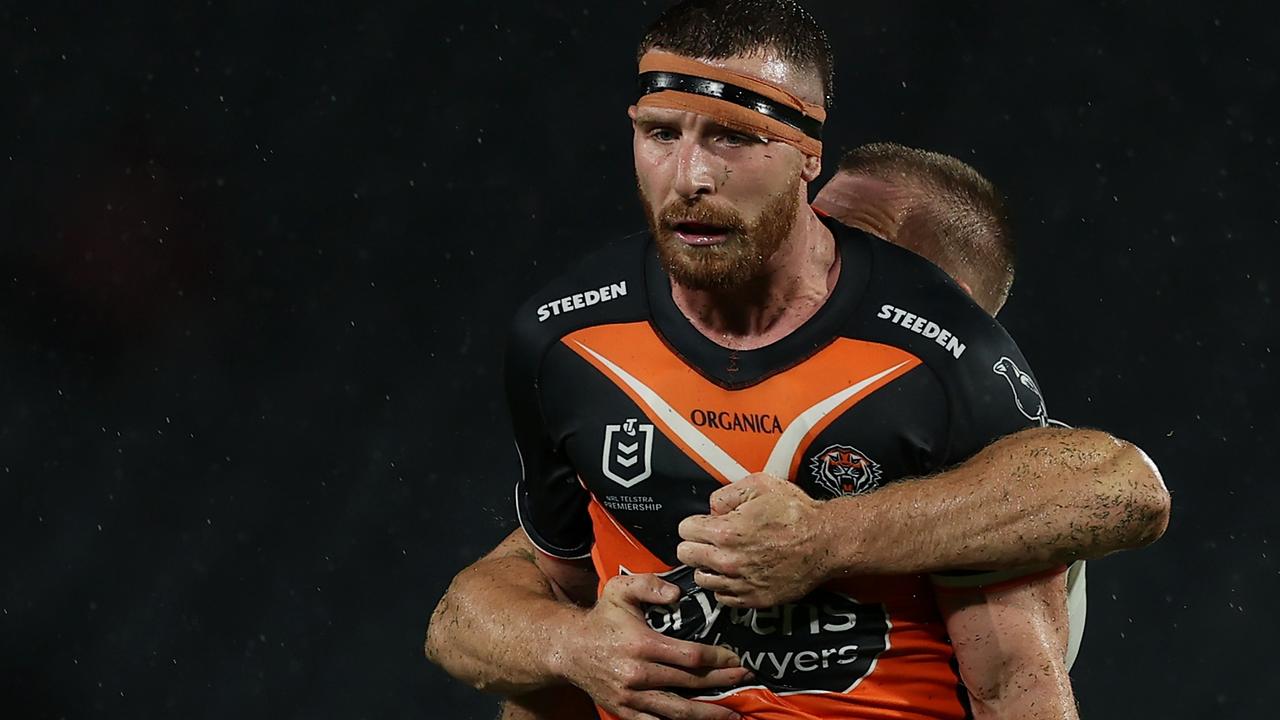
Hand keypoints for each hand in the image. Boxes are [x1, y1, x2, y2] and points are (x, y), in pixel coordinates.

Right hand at [558, 573, 750, 719]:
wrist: (568, 649)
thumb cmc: (601, 619)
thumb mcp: (622, 590)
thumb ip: (650, 585)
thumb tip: (677, 596)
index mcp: (642, 644)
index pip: (691, 657)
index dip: (718, 659)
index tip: (736, 658)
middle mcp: (638, 674)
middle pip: (691, 684)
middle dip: (723, 682)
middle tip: (746, 678)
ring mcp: (632, 698)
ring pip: (679, 711)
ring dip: (709, 713)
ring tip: (733, 712)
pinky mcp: (626, 712)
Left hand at [676, 473, 833, 607]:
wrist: (825, 542)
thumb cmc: (796, 513)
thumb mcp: (760, 485)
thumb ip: (727, 494)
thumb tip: (712, 508)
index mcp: (725, 532)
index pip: (684, 530)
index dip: (696, 523)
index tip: (706, 523)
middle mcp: (728, 561)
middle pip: (686, 556)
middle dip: (696, 544)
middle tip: (712, 539)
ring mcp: (740, 583)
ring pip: (701, 579)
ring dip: (708, 567)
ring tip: (725, 556)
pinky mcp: (753, 599)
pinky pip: (722, 597)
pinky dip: (725, 585)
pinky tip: (738, 572)